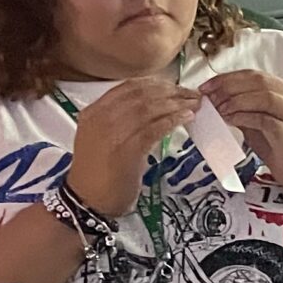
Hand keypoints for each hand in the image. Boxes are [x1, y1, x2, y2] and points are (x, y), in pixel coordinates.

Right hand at [63, 76, 199, 216]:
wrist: (87, 199)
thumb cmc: (98, 171)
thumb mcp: (101, 136)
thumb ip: (119, 119)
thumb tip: (154, 105)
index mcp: (93, 112)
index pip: (127, 87)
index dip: (156, 84)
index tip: (175, 86)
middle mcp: (101, 118)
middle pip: (142, 94)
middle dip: (171, 92)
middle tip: (191, 94)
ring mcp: (113, 133)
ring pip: (150, 108)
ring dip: (177, 104)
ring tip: (194, 105)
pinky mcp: (127, 149)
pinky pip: (155, 128)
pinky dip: (173, 120)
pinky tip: (186, 119)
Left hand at [200, 69, 282, 189]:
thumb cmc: (280, 146)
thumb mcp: (258, 122)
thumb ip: (243, 108)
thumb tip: (215, 98)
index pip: (255, 75)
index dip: (228, 78)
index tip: (206, 87)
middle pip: (260, 81)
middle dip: (230, 87)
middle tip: (210, 97)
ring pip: (266, 97)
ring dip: (237, 101)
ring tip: (219, 110)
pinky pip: (266, 120)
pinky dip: (244, 117)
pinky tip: (230, 121)